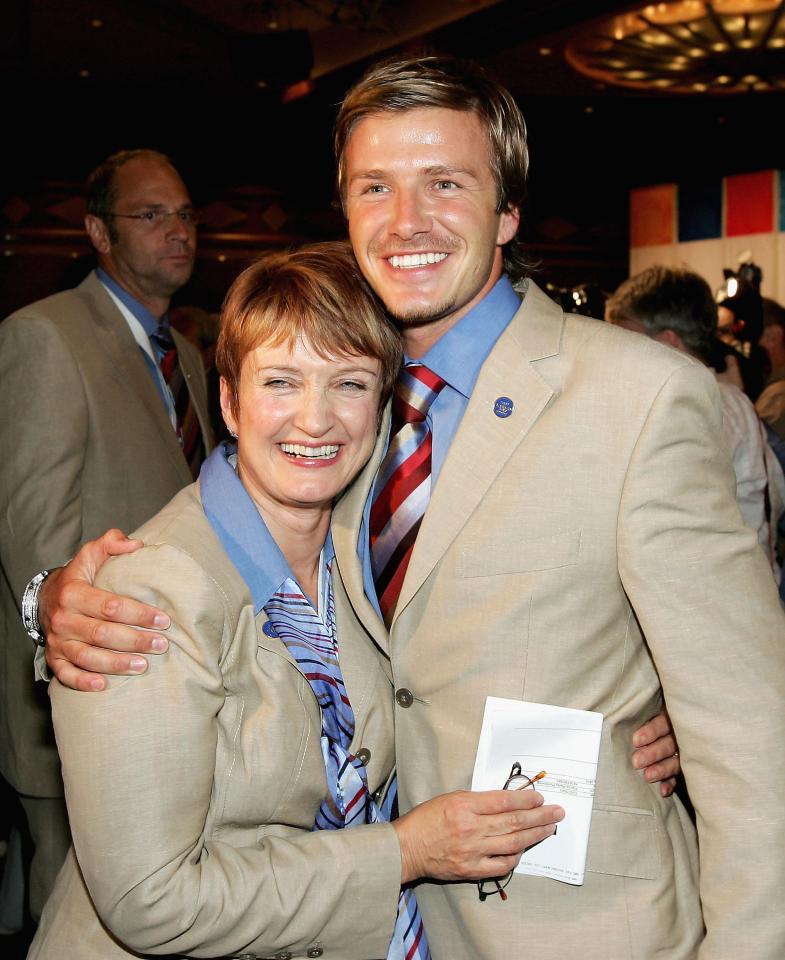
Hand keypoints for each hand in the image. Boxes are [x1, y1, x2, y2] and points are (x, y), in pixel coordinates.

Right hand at [41, 529, 170, 691]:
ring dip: (116, 664)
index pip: (110, 606)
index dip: (138, 614)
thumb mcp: (91, 554)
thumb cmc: (78, 577)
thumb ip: (112, 543)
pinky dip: (84, 682)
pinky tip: (104, 685)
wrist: (45, 599)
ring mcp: (57, 641)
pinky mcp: (54, 658)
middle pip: (102, 634)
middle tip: (161, 645)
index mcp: (73, 593)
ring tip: (143, 666)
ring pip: (87, 657)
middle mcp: (63, 619)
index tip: (163, 620)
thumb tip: (136, 544)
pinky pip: (66, 675)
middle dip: (135, 640)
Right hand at [393, 789, 563, 883]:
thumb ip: (478, 801)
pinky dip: (516, 856)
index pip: (504, 801)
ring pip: (513, 842)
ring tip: (550, 828)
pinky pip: (502, 865)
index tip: (539, 797)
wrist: (407, 847)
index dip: (526, 799)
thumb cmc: (426, 819)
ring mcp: (473, 851)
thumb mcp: (450, 798)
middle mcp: (471, 828)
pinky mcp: (471, 869)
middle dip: (540, 816)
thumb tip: (507, 802)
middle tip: (557, 812)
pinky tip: (524, 849)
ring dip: (535, 835)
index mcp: (464, 805)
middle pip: (514, 821)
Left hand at [632, 708, 679, 796]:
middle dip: (653, 753)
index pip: (662, 723)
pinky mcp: (680, 767)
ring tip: (648, 776)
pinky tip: (663, 791)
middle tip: (636, 761)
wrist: (654, 728)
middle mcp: (676, 735)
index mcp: (667, 717)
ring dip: (661, 769)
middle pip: (668, 744)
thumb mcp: (640, 712)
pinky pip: (677, 777)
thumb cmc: (637, 718)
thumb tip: (606, 717)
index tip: (636, 740)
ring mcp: (679, 752)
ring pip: (674, 761)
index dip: (651, 731)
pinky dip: (670, 784)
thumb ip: (631, 715)